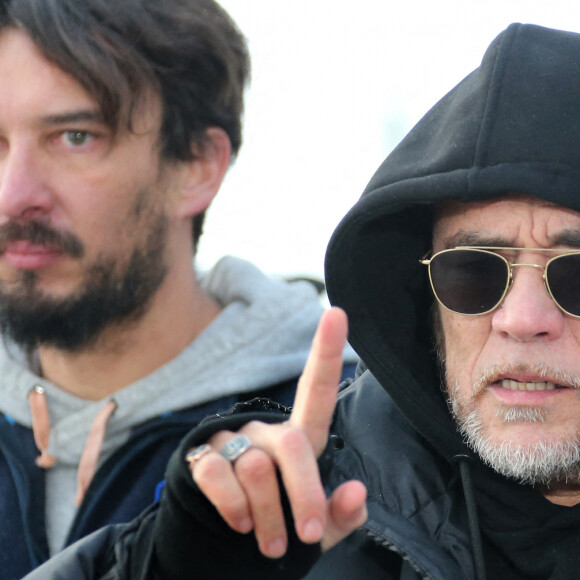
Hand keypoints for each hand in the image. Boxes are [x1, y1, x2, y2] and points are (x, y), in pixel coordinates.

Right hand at [190, 307, 366, 557]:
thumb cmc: (280, 530)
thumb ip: (339, 514)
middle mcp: (266, 431)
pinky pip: (217, 476)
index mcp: (300, 439)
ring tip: (269, 542)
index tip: (338, 312)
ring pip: (255, 470)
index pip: (316, 391)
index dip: (326, 351)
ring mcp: (232, 441)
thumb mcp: (317, 529)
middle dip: (305, 494)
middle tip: (308, 534)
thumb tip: (357, 492)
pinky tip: (237, 523)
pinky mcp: (200, 456)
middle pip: (291, 445)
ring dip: (267, 517)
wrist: (223, 550)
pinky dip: (232, 509)